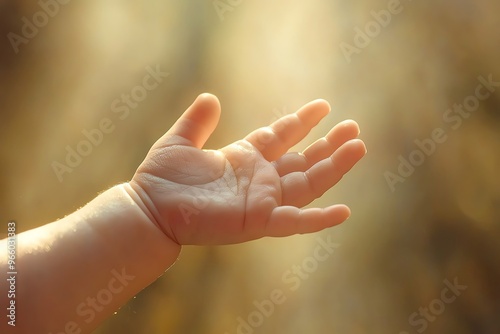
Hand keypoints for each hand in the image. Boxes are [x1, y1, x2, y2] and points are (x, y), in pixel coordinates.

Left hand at [130, 94, 365, 244]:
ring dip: (334, 168)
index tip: (324, 106)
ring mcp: (261, 200)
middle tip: (354, 127)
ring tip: (358, 147)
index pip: (282, 136)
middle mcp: (258, 179)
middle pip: (303, 159)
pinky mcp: (258, 221)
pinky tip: (344, 211)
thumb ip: (197, 120)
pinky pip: (295, 222)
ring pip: (307, 184)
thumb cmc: (161, 178)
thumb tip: (210, 97)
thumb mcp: (180, 140)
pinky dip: (319, 219)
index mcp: (244, 157)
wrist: (148, 208)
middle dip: (329, 144)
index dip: (303, 121)